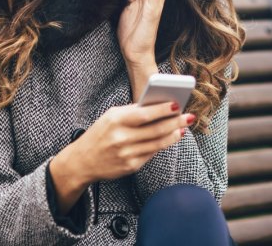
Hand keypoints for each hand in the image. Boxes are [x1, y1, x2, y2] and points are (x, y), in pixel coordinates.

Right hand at [49, 102, 194, 213]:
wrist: (82, 161)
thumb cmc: (100, 134)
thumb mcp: (111, 117)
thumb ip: (132, 111)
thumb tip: (159, 106)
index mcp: (116, 120)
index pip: (144, 114)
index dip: (163, 110)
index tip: (177, 104)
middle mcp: (121, 138)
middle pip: (156, 129)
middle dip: (176, 122)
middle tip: (189, 116)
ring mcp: (126, 154)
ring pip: (158, 143)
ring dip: (174, 134)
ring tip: (183, 127)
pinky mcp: (131, 166)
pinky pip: (152, 154)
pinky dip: (164, 145)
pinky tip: (172, 138)